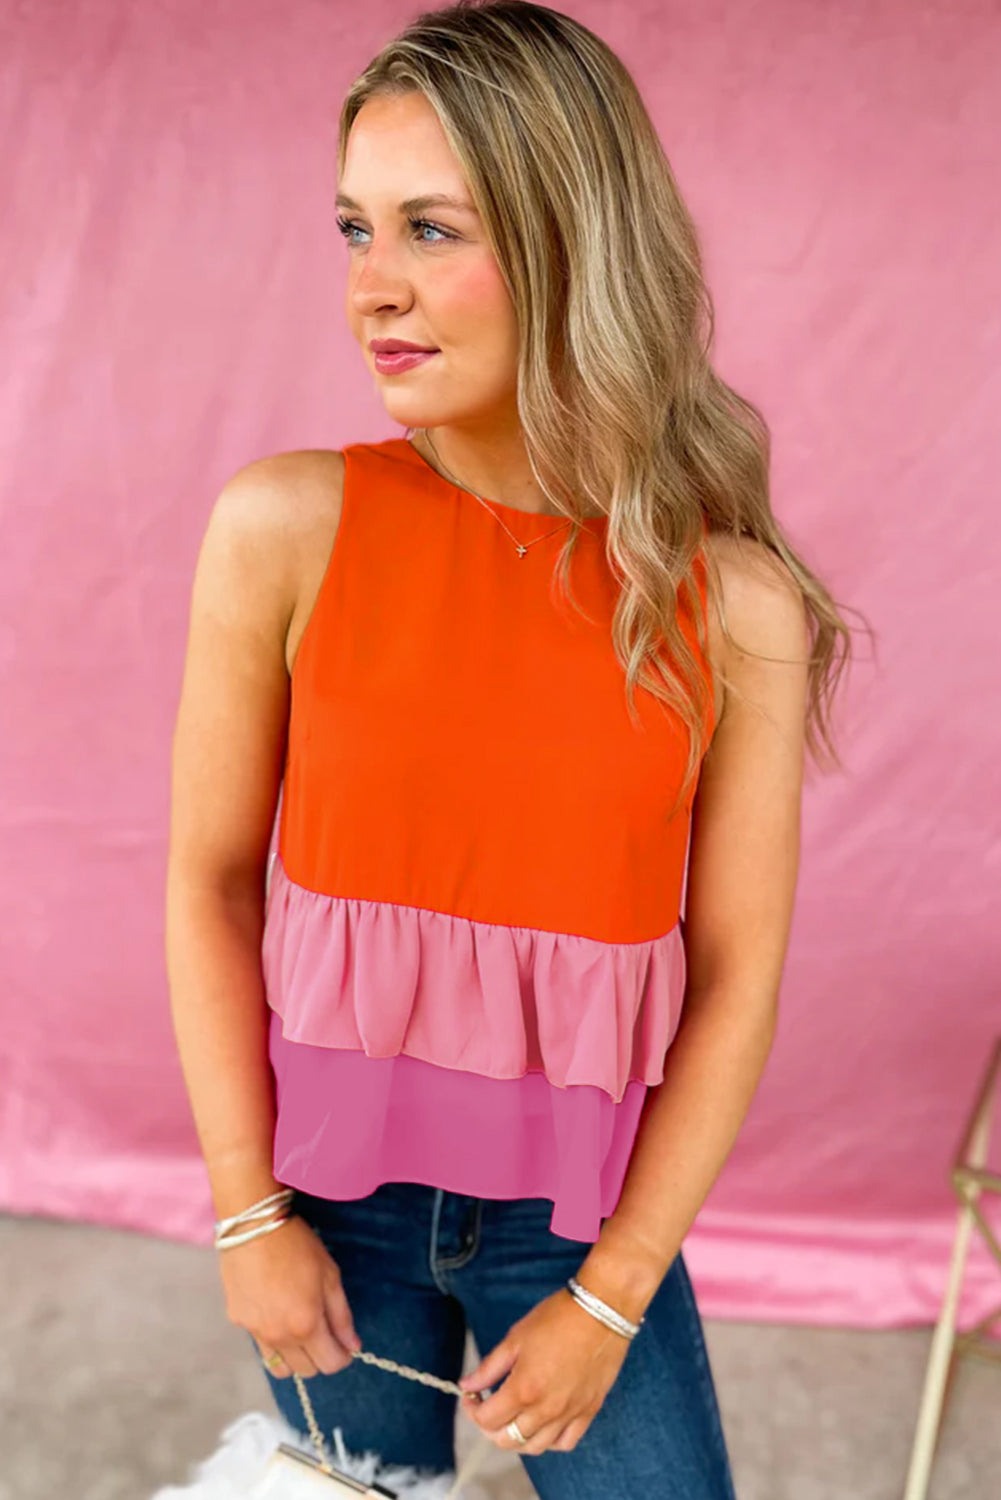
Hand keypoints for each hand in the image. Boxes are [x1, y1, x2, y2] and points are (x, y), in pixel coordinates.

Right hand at [217, 1213, 362, 1377]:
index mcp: (306, 1325)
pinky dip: (273, 1340)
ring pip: (280, 1367)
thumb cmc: (297, 1246)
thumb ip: (342, 1317)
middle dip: (321, 1357)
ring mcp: (255, 1331)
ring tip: (300, 1328)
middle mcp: (279, 1337)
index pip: (330, 1364)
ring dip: (296, 1357)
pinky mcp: (238, 1321)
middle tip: (324, 1332)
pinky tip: (277, 1312)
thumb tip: (353, 1346)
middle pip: (307, 1371)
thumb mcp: (329, 1276)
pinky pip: (261, 1344)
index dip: (343, 1356)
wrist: (253, 1226)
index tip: (345, 1344)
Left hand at [457, 1286, 632, 1454]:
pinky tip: (541, 1425)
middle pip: (507, 1440)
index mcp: (524, 1389)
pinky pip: (565, 1442)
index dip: (472, 1409)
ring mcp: (569, 1414)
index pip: (487, 1419)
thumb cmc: (557, 1318)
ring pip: (535, 1447)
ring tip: (511, 1417)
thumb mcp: (516, 1338)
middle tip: (488, 1406)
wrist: (601, 1311)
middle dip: (489, 1427)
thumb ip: (489, 1368)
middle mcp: (546, 1410)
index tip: (471, 1395)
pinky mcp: (588, 1412)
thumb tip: (467, 1385)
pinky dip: (548, 1441)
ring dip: (516, 1438)